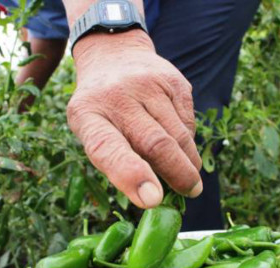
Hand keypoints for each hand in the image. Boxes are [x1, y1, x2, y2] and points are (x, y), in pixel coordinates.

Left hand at [67, 30, 202, 208]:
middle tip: (190, 192)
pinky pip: (188, 122)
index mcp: (88, 117)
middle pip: (155, 143)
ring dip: (188, 162)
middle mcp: (117, 98)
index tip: (152, 200)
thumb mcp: (92, 131)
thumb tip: (155, 194)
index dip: (130, 175)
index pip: (106, 148)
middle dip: (178, 174)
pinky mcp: (173, 81)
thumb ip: (115, 160)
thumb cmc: (102, 110)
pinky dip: (188, 141)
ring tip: (189, 177)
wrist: (113, 55)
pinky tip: (180, 144)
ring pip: (179, 135)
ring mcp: (148, 86)